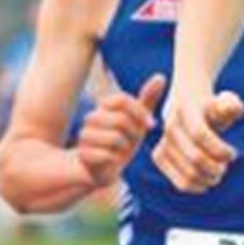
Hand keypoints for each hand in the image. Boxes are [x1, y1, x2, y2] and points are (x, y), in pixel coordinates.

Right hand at [75, 73, 165, 189]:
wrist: (105, 167)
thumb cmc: (124, 141)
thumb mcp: (138, 120)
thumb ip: (147, 99)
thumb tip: (160, 76)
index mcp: (104, 107)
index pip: (121, 99)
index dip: (140, 112)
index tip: (151, 125)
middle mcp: (91, 118)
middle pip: (120, 119)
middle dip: (134, 133)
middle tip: (132, 140)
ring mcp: (84, 136)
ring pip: (114, 138)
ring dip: (124, 148)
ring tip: (121, 150)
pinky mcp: (83, 154)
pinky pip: (106, 155)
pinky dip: (115, 159)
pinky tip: (112, 160)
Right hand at [153, 86, 243, 192]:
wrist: (187, 109)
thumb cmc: (213, 110)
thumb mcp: (225, 102)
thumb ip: (232, 105)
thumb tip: (231, 109)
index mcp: (186, 110)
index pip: (200, 135)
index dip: (220, 149)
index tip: (232, 154)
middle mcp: (170, 126)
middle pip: (196, 158)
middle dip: (217, 167)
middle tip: (225, 166)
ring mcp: (163, 142)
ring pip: (189, 174)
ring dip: (209, 178)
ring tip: (218, 172)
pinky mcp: (159, 157)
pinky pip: (180, 183)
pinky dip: (198, 186)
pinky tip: (207, 181)